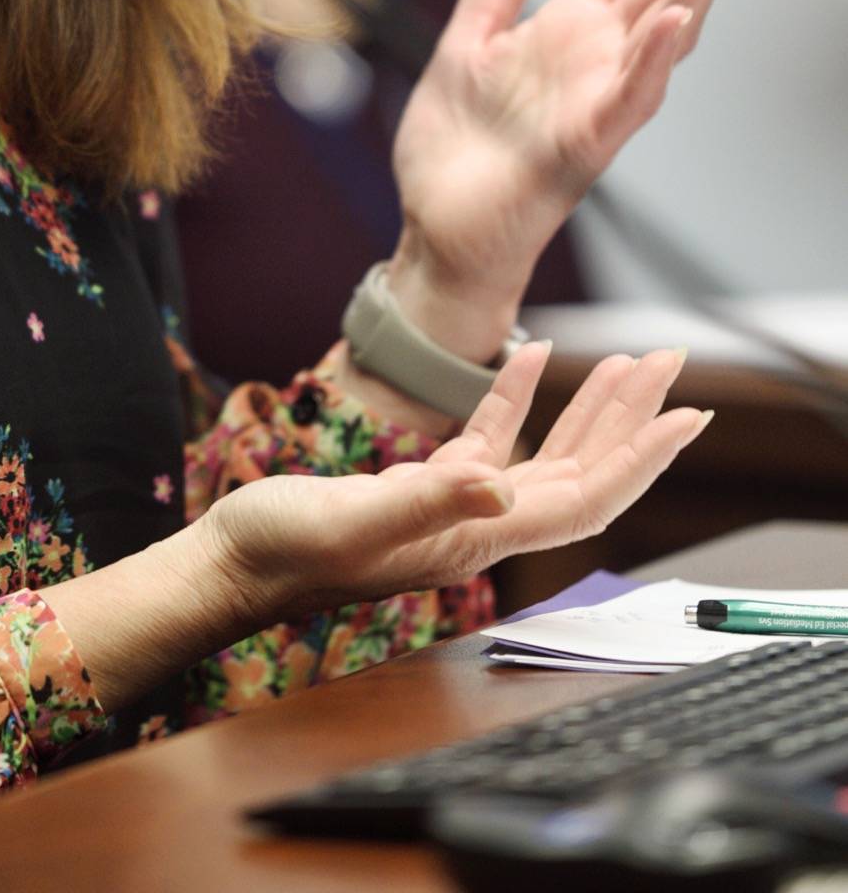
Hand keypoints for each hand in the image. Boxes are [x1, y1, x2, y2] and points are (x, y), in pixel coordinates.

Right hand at [203, 342, 706, 621]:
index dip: (639, 459)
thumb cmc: (282, 550)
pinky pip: (489, 437)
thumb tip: (503, 481)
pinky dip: (516, 395)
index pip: (585, 499)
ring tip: (627, 361)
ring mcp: (453, 508)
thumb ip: (430, 500)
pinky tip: (528, 354)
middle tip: (672, 364)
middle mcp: (480, 527)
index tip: (688, 416)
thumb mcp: (354, 520)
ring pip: (546, 456)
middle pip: (583, 474)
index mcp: (477, 539)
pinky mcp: (421, 488)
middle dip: (633, 421)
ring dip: (589, 408)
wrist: (232, 565)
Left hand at [387, 0, 786, 356]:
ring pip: (669, 28)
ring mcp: (600, 101)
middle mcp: (602, 59)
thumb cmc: (460, 151)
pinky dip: (654, 58)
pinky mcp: (582, 146)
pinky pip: (629, 97)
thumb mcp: (469, 42)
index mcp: (576, 30)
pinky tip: (675, 17)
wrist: (436, 231)